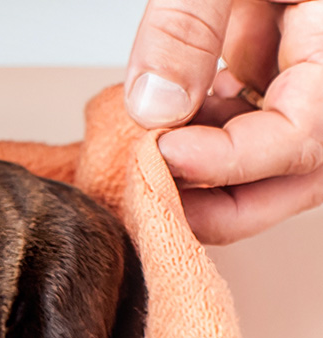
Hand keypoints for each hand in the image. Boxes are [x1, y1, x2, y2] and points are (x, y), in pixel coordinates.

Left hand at [125, 0, 322, 244]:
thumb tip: (152, 106)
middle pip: (296, 176)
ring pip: (271, 162)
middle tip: (149, 192)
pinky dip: (202, 131)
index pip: (303, 139)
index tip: (162, 154)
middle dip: (219, 199)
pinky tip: (163, 118)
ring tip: (145, 150)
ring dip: (204, 167)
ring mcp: (314, 77)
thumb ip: (191, 23)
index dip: (229, 160)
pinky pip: (249, 122)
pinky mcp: (286, 70)